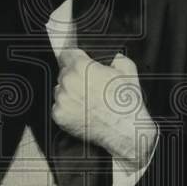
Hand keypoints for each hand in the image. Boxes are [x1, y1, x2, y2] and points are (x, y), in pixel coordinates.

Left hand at [52, 49, 155, 168]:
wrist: (125, 131)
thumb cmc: (126, 103)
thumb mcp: (127, 68)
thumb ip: (113, 57)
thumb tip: (109, 56)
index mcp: (81, 67)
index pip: (66, 54)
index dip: (75, 58)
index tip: (78, 62)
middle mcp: (68, 82)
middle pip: (63, 72)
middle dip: (74, 76)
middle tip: (90, 86)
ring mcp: (62, 100)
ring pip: (60, 90)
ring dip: (70, 92)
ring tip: (88, 100)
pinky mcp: (59, 115)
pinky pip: (59, 106)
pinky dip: (68, 108)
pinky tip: (83, 111)